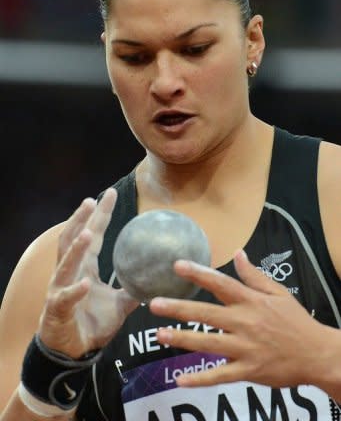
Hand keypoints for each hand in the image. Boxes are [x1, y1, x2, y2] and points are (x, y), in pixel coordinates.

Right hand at [38, 189, 137, 357]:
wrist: (73, 352)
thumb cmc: (93, 323)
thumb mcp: (120, 305)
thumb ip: (134, 290)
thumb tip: (158, 280)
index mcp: (85, 268)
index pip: (92, 235)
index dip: (99, 214)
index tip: (109, 194)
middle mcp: (70, 273)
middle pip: (72, 239)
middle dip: (81, 219)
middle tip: (91, 201)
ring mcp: (61, 289)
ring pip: (66, 263)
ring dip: (76, 248)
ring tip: (87, 232)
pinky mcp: (58, 309)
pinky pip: (66, 297)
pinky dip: (76, 290)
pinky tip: (87, 283)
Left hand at [150, 250, 328, 388]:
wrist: (317, 354)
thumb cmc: (296, 321)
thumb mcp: (279, 293)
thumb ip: (254, 275)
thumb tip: (238, 253)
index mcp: (251, 301)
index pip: (220, 283)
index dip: (198, 274)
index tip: (177, 265)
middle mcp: (244, 322)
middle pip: (206, 313)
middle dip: (179, 309)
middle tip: (154, 304)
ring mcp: (245, 347)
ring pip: (208, 343)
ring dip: (182, 339)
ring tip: (159, 335)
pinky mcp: (248, 370)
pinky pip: (220, 375)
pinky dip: (200, 379)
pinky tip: (180, 379)